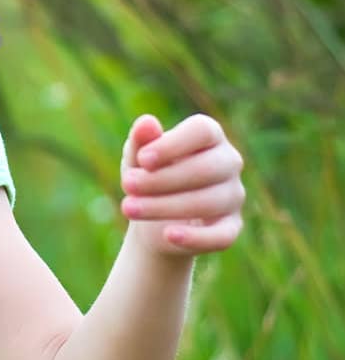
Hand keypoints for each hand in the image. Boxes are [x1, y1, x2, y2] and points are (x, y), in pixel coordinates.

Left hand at [120, 112, 244, 258]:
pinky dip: (196, 237)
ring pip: (209, 202)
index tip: (142, 159)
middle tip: (126, 184)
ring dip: (165, 206)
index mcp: (210, 135)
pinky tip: (168, 235)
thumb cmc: (149, 175)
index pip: (203, 131)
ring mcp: (234, 195)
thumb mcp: (138, 157)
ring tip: (128, 208)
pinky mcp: (231, 227)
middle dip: (162, 178)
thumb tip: (146, 122)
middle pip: (206, 168)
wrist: (154, 219)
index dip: (173, 145)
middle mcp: (229, 162)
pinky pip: (222, 235)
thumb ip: (141, 140)